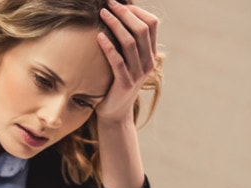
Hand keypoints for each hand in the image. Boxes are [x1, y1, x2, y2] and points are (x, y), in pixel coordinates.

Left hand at [95, 0, 159, 123]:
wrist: (115, 113)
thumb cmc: (116, 83)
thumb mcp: (127, 62)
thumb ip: (128, 44)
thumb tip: (118, 19)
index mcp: (150, 54)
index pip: (152, 24)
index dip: (136, 11)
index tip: (119, 3)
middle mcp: (148, 62)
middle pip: (141, 29)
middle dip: (124, 13)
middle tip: (108, 4)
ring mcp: (137, 73)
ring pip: (130, 43)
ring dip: (115, 25)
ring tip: (102, 14)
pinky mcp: (124, 83)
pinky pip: (117, 61)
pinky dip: (108, 47)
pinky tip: (99, 37)